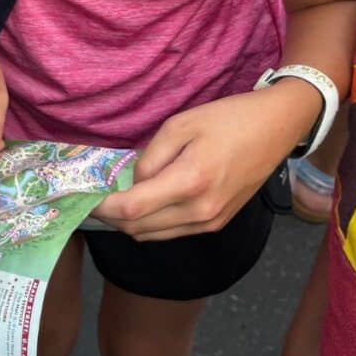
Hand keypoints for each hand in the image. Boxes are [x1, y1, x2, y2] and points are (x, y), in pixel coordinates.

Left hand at [94, 85, 315, 240]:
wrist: (276, 129)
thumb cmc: (227, 119)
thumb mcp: (180, 125)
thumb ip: (150, 157)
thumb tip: (132, 182)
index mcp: (190, 183)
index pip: (132, 209)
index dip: (101, 206)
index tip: (80, 196)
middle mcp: (201, 212)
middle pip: (138, 228)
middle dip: (108, 216)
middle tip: (89, 196)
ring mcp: (210, 222)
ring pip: (153, 235)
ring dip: (127, 222)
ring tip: (111, 198)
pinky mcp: (216, 223)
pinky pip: (171, 232)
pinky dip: (149, 222)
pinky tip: (140, 201)